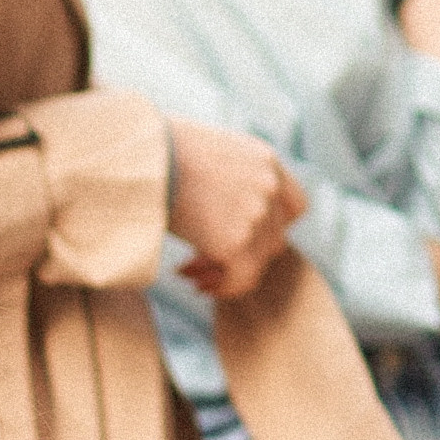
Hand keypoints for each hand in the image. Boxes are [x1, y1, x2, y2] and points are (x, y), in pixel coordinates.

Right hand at [168, 122, 306, 299]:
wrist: (146, 157)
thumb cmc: (162, 151)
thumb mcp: (211, 153)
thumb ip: (233, 178)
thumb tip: (224, 210)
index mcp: (267, 161)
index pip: (294, 207)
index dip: (272, 229)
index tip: (245, 239)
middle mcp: (269, 186)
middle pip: (274, 241)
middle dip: (241, 255)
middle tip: (203, 261)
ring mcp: (256, 214)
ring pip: (256, 263)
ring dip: (223, 272)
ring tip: (190, 271)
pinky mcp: (237, 241)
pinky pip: (241, 279)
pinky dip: (221, 287)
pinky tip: (193, 282)